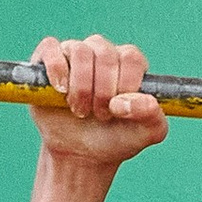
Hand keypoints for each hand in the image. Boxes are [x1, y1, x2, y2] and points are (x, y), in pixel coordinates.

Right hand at [28, 33, 168, 170]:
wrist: (82, 154)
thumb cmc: (117, 138)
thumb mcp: (147, 133)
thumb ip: (153, 114)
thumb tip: (128, 100)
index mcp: (130, 64)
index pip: (131, 58)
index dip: (125, 85)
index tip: (118, 110)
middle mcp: (102, 52)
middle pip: (105, 54)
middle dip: (103, 92)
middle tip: (100, 115)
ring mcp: (74, 52)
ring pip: (79, 51)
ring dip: (81, 88)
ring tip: (80, 110)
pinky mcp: (48, 58)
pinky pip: (51, 47)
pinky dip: (56, 69)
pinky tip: (61, 91)